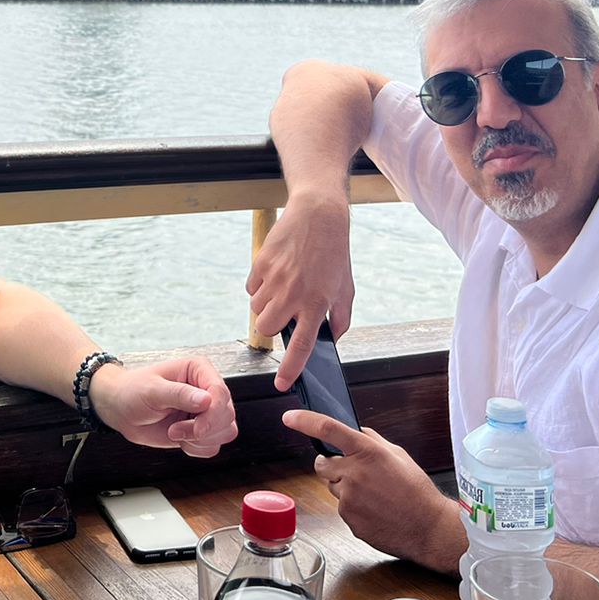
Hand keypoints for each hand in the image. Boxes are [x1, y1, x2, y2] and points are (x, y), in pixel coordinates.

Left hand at [91, 357, 237, 457]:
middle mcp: (206, 389)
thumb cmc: (132, 391)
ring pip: (225, 431)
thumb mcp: (152, 390)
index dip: (213, 414)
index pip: (220, 392)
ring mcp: (205, 410)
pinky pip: (214, 445)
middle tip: (177, 430)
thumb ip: (179, 394)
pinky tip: (180, 439)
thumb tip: (206, 400)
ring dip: (201, 439)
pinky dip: (198, 448)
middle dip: (204, 429)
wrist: (120, 409)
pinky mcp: (201, 429)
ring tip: (176, 432)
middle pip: (227, 414)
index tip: (196, 428)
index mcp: (198, 370)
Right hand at [247, 192, 355, 389]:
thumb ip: (341, 319)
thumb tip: (330, 340)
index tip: (281, 384)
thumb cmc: (335, 252)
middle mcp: (294, 293)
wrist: (318, 215)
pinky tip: (275, 273)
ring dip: (266, 306)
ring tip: (283, 288)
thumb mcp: (347, 288)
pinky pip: (251, 288)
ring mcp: (275, 278)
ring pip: (257, 309)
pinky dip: (260, 287)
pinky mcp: (261, 263)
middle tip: (284, 314)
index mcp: (317, 303)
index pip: (302, 346)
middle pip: (268, 329)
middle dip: (272, 327)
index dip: (290, 368)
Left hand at [283, 410, 462, 571]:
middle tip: (351, 471)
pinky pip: (341, 507)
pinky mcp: (348, 519)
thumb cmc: (416, 490)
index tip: (290, 417)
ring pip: (332, 487)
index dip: (305, 421)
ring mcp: (349, 498)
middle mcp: (354, 473)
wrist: (428, 528)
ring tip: (371, 495)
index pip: (328, 429)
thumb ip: (372, 441)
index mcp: (367, 452)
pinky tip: (373, 510)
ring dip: (344, 488)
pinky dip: (352, 507)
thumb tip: (355, 431)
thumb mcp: (397, 455)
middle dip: (330, 465)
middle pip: (321, 464)